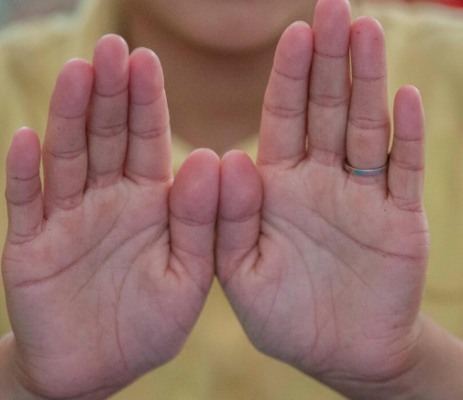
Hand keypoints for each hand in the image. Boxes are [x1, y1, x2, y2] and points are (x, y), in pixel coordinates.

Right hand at [2, 35, 218, 399]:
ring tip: (77, 74)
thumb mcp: (189, 276)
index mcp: (150, 202)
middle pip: (107, 138)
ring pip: (67, 159)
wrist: (99, 366)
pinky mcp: (30, 246)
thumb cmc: (151, 322)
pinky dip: (27, 174)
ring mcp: (66, 219)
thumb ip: (201, 222)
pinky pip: (28, 205)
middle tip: (112, 45)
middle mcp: (108, 201)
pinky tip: (28, 139)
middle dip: (109, 93)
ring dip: (70, 117)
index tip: (149, 59)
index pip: (148, 141)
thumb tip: (210, 158)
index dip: (148, 102)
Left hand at [216, 0, 428, 394]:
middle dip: (331, 61)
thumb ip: (228, 219)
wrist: (337, 351)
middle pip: (325, 110)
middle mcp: (318, 181)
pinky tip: (405, 98)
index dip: (289, 77)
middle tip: (336, 7)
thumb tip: (228, 157)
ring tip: (369, 32)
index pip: (282, 120)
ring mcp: (361, 196)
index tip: (294, 33)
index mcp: (275, 188)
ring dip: (368, 82)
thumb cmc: (281, 315)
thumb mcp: (239, 272)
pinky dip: (407, 137)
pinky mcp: (399, 219)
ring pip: (366, 128)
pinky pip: (404, 171)